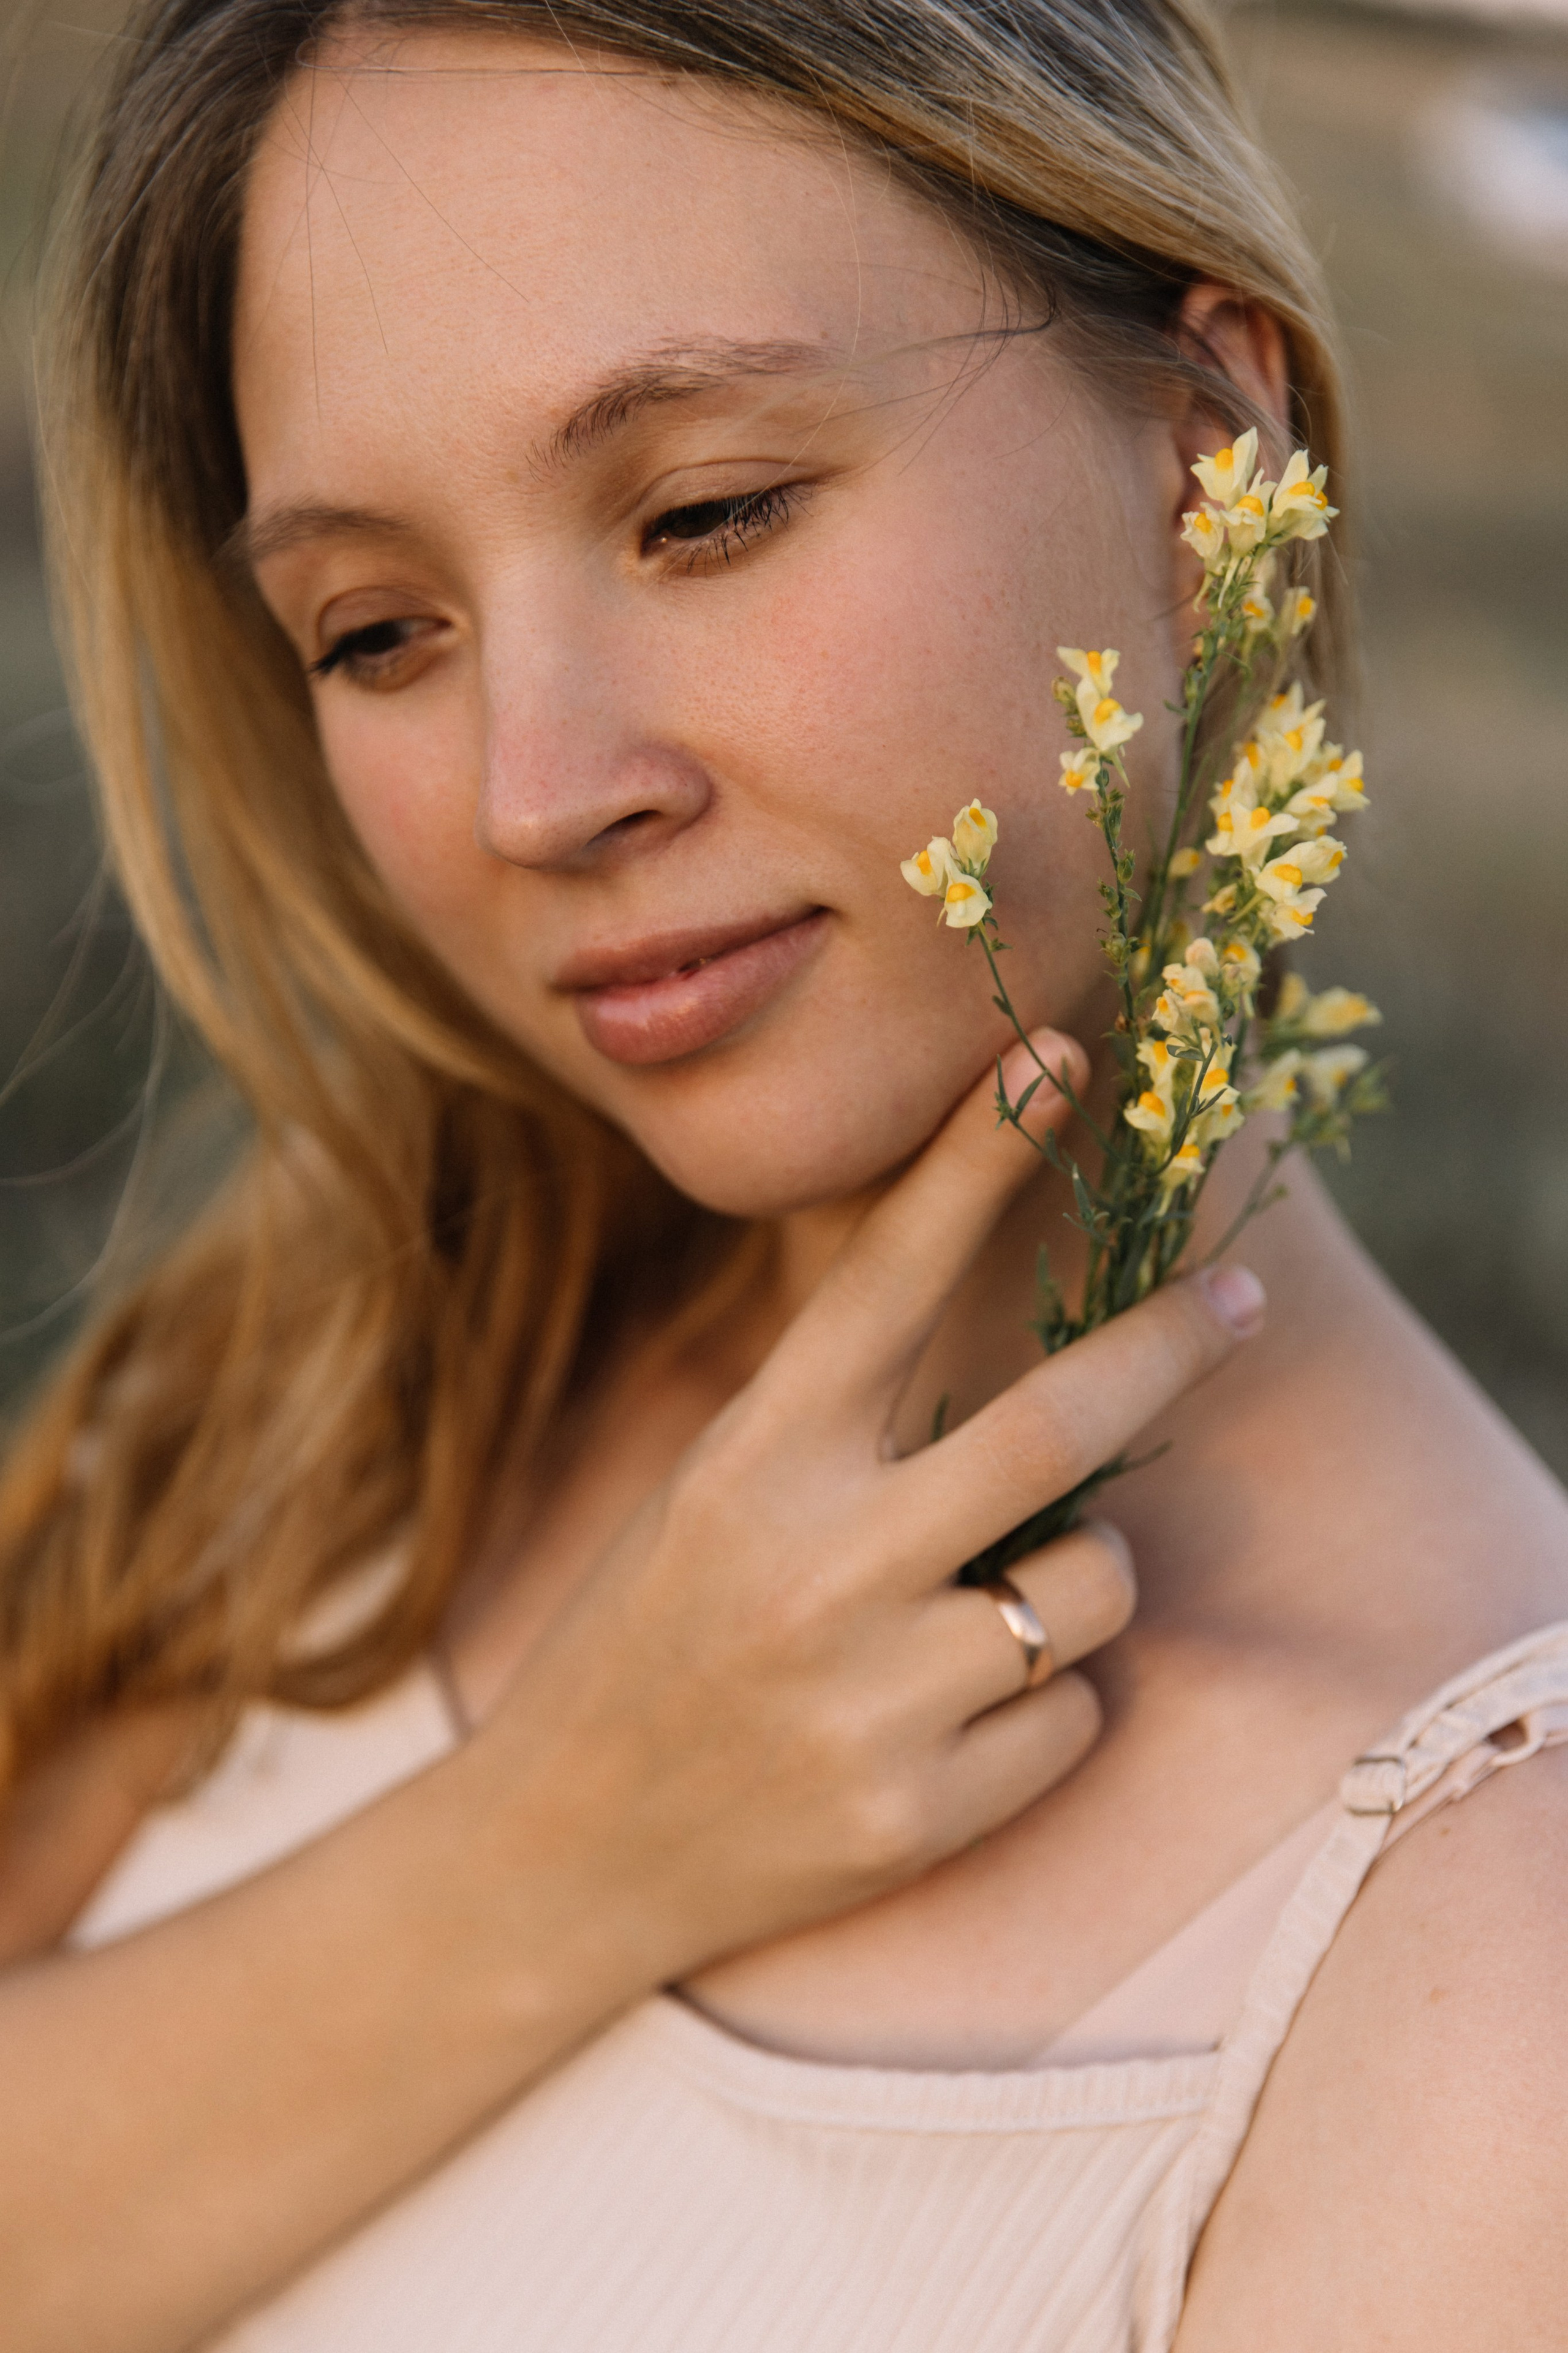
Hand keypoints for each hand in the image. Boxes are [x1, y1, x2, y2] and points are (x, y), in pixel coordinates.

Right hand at [475, 1031, 1263, 1983]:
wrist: (554, 1854)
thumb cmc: (647, 1639)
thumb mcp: (710, 1490)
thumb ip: (836, 1422)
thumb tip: (991, 1325)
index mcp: (751, 1462)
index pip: (883, 1276)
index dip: (974, 1158)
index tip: (1057, 1057)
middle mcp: (815, 1566)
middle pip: (1055, 1424)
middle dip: (1170, 1345)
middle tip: (1242, 1301)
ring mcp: (871, 1698)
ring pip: (1093, 1582)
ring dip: (1081, 1575)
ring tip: (990, 1609)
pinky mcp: (918, 1816)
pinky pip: (1074, 1714)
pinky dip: (1041, 1707)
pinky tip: (944, 1726)